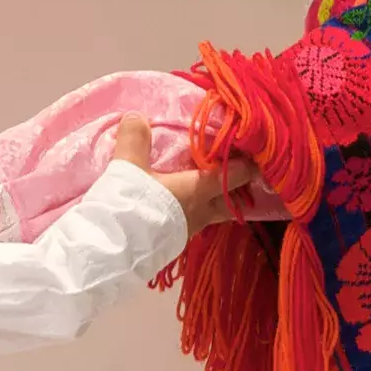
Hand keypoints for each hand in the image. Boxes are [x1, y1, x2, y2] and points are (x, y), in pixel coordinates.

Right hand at [109, 114, 256, 232]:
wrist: (111, 254)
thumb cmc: (129, 208)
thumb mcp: (128, 167)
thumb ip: (134, 139)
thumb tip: (136, 116)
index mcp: (197, 191)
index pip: (234, 176)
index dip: (249, 164)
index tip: (259, 153)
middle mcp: (200, 213)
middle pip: (231, 203)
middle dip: (239, 189)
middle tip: (242, 174)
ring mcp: (187, 231)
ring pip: (213, 215)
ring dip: (216, 201)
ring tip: (210, 186)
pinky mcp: (172, 243)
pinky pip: (193, 223)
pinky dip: (195, 211)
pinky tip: (181, 204)